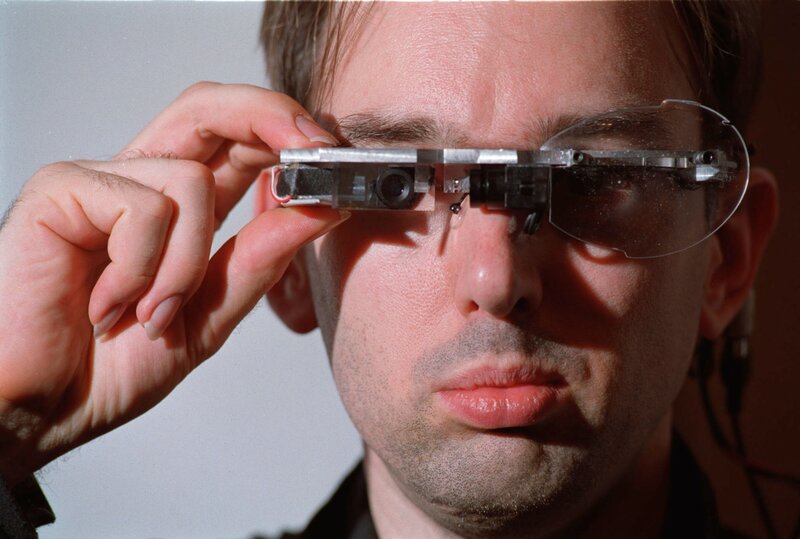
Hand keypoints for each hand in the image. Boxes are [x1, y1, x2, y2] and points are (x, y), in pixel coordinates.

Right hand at [0, 82, 345, 484]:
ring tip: (152, 314)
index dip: (288, 132)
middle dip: (271, 119)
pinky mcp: (61, 190)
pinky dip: (142, 270)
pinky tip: (109, 306)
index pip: (237, 139)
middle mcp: (140, 183)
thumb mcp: (207, 316)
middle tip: (315, 150)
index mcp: (178, 209)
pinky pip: (142, 208)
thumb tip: (318, 209)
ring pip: (191, 180)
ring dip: (186, 265)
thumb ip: (258, 262)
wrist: (36, 412)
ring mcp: (99, 181)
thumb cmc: (107, 366)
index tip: (336, 156)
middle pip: (210, 110)